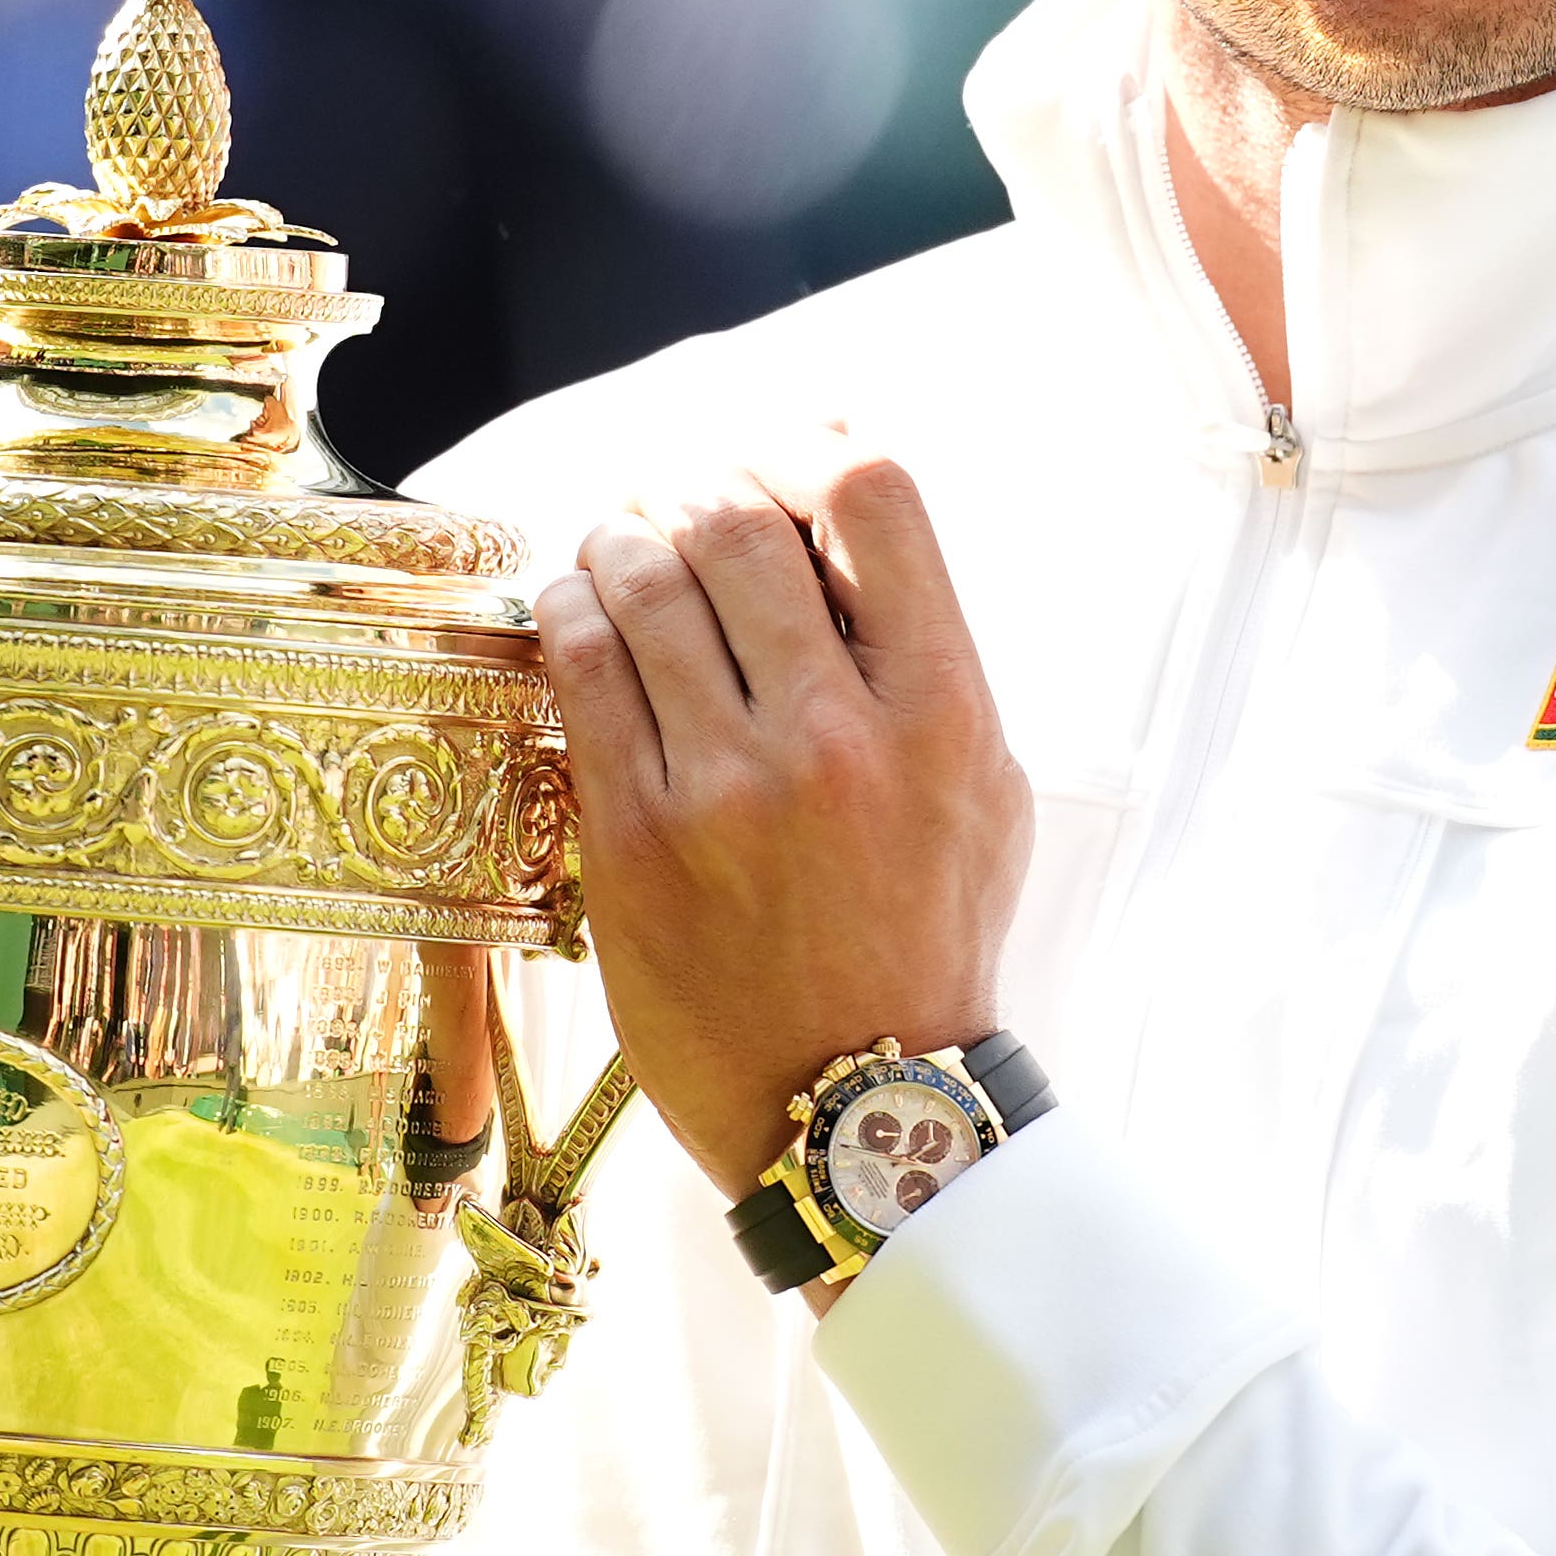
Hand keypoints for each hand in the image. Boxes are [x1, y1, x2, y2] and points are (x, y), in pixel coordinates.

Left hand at [541, 441, 1031, 1204]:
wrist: (857, 1106)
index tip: (782, 470)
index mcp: (943, 712)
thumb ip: (927, 650)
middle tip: (677, 507)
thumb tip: (850, 496)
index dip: (812, 449)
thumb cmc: (926, 932)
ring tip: (622, 547)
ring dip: (622, 537)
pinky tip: (582, 613)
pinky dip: (572, 610)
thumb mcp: (983, 783)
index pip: (874, 496)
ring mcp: (726, 787)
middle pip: (737, 518)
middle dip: (696, 490)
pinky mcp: (634, 838)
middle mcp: (835, 737)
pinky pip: (581, 666)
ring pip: (643, 579)